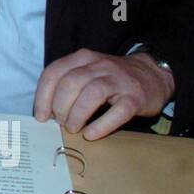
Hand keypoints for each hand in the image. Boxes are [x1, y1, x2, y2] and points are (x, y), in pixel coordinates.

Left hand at [33, 48, 174, 140]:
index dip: (43, 96)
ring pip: (92, 93)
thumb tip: (45, 112)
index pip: (53, 73)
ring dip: (77, 114)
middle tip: (60, 123)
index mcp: (82, 58)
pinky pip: (118, 111)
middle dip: (60, 106)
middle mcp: (99, 65)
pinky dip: (102, 125)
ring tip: (73, 129)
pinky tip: (91, 134)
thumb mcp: (87, 72)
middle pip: (70, 83)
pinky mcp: (135, 97)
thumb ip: (67, 84)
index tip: (41, 116)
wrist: (152, 75)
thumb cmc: (111, 79)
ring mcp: (119, 80)